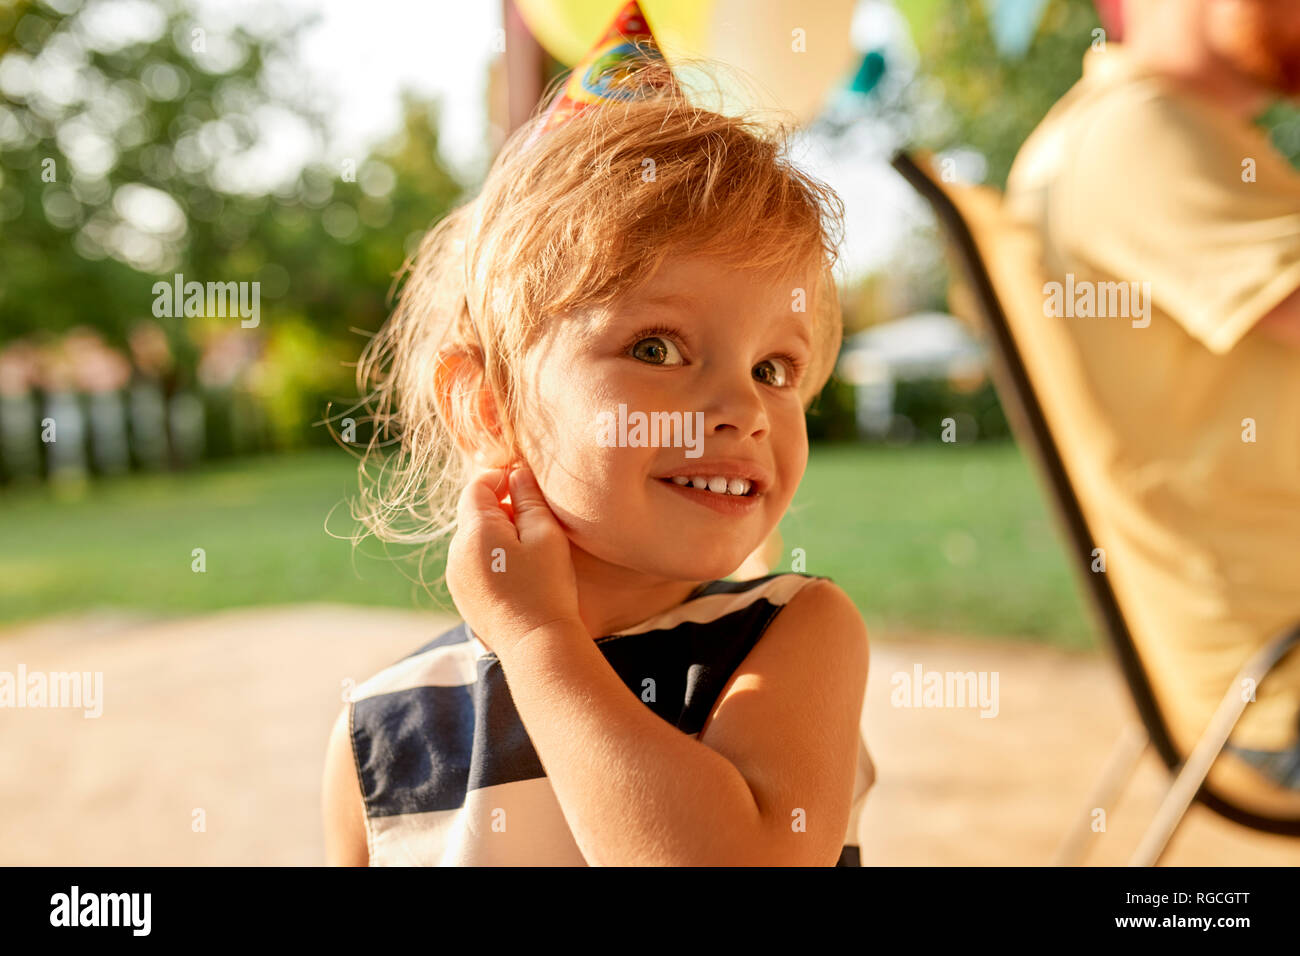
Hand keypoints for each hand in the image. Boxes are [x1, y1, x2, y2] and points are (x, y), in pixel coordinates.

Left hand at [445, 461, 583, 658]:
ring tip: (529, 550)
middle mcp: (456, 551)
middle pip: (473, 513)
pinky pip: (472, 562)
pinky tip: (518, 573)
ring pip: (473, 539)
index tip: (525, 484)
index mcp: (474, 530)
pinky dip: (491, 557)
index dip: (500, 478)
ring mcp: (455, 576)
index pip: (477, 486)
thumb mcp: (545, 534)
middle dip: (500, 508)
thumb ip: (528, 498)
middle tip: (534, 519)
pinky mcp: (462, 595)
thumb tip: (517, 474)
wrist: (535, 644)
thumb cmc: (545, 586)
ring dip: (496, 534)